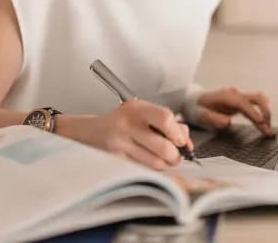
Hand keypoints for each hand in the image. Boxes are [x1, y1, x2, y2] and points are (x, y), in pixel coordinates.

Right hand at [57, 99, 193, 170]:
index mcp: (136, 108)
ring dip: (165, 164)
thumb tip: (187, 142)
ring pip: (155, 163)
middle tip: (175, 155)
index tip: (181, 141)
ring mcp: (119, 144)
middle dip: (175, 155)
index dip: (178, 133)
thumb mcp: (143, 113)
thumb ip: (167, 123)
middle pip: (163, 146)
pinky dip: (151, 169)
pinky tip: (147, 162)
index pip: (165, 118)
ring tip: (162, 159)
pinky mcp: (115, 160)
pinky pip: (143, 169)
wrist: (91, 132)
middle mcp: (126, 124)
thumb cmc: (123, 122)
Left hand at [195, 87, 273, 135]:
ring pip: (259, 101)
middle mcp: (235, 95)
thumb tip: (227, 122)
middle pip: (257, 98)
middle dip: (265, 112)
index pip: (244, 103)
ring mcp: (239, 97)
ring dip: (266, 114)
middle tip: (268, 128)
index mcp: (226, 97)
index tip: (262, 123)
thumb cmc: (197, 107)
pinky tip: (264, 126)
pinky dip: (261, 116)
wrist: (193, 99)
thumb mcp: (200, 114)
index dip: (254, 112)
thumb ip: (213, 118)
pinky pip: (255, 107)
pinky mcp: (240, 102)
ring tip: (268, 129)